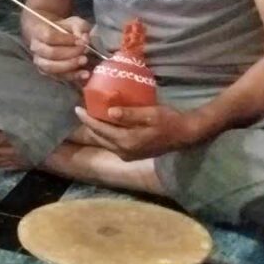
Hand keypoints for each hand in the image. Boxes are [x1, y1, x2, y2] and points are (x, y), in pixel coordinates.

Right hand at [27, 16, 92, 83]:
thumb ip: (79, 28)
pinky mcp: (47, 72)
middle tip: (84, 53)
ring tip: (84, 62)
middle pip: (50, 53)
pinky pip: (57, 77)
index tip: (80, 41)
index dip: (65, 40)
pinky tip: (84, 74)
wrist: (52, 36)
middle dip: (69, 54)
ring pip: (51, 68)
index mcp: (39, 31)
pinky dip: (71, 76)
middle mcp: (36, 48)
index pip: (49, 36)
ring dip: (69, 66)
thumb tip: (84, 39)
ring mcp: (40, 61)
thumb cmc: (63, 28)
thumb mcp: (73, 22)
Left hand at [74, 105, 206, 160]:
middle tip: (81, 111)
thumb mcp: (151, 114)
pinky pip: (112, 144)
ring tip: (90, 116)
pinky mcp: (132, 154)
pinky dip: (106, 134)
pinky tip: (105, 125)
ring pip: (105, 142)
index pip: (100, 129)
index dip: (87, 118)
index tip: (77, 108)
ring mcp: (128, 155)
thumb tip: (109, 112)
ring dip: (96, 130)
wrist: (186, 135)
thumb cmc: (169, 121)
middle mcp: (124, 151)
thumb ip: (130, 114)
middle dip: (89, 124)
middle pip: (99, 137)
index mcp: (127, 141)